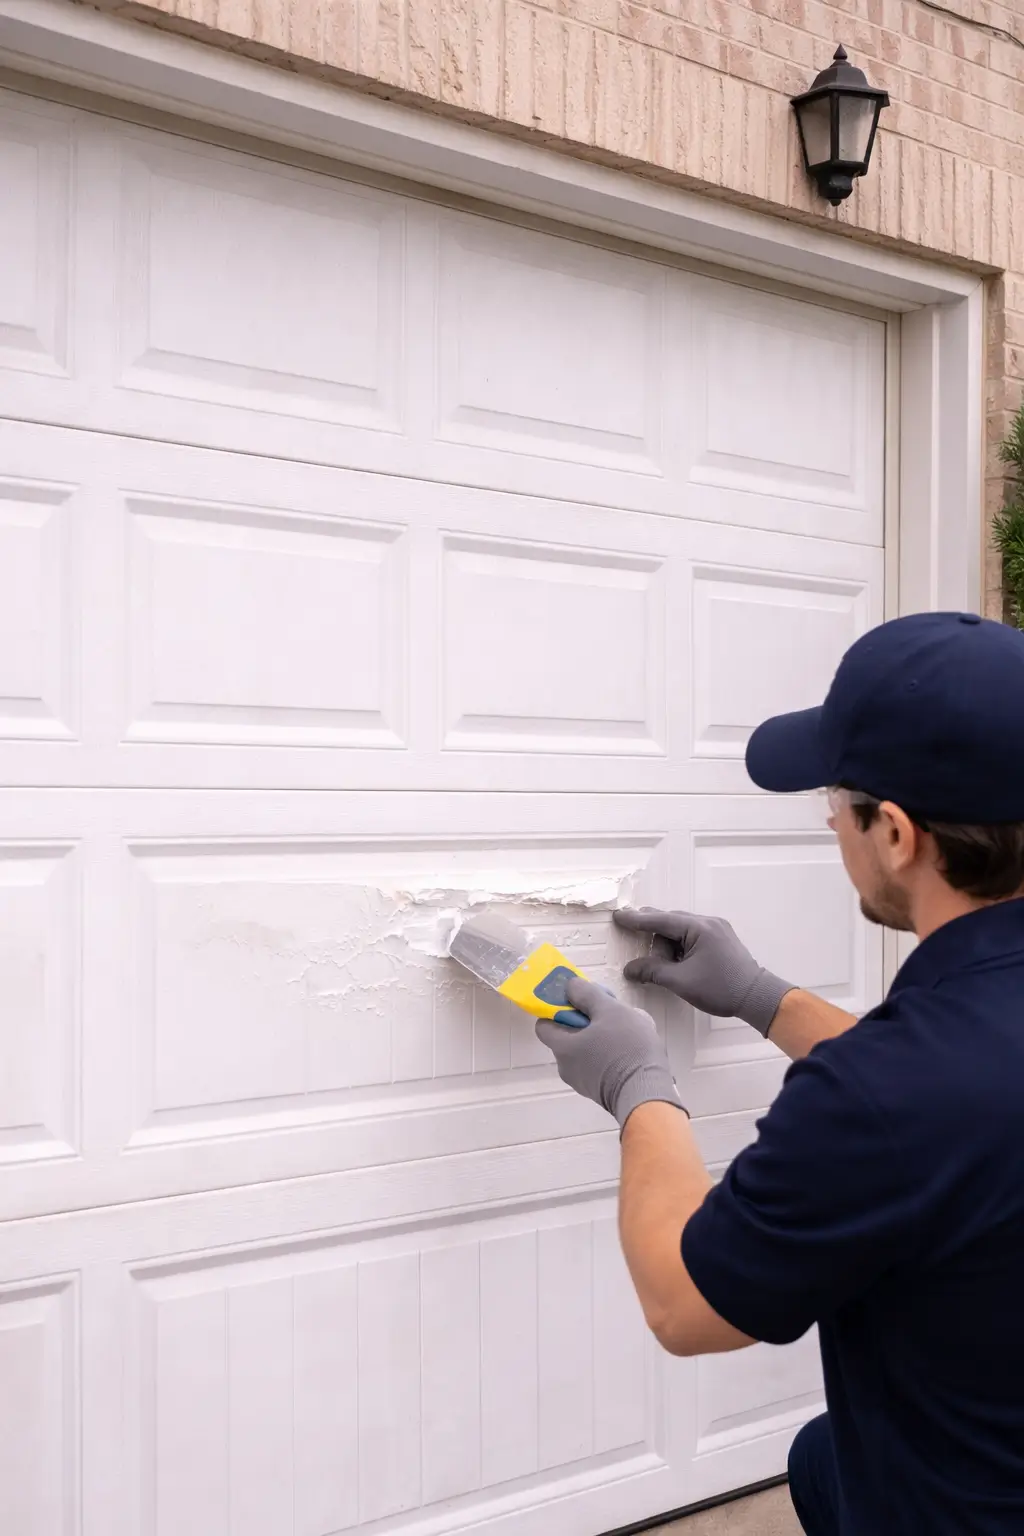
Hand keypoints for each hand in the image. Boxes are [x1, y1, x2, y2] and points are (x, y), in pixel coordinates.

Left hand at [536, 979, 684, 1130]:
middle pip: (569, 1037)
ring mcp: (583, 1083)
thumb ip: (587, 995)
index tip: (579, 1002)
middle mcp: (566, 1068)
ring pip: (587, 1051)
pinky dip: (610, 1056)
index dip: (559, 1010)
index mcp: (562, 1048)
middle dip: (588, 1021)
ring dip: (602, 1038)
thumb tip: (569, 986)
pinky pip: (599, 1066)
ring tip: (629, 1031)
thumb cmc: (627, 1049)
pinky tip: (633, 1051)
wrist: (648, 1094)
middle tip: (611, 1013)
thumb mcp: (610, 1010)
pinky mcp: (600, 1093)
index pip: (544, 1025)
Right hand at [613, 909, 793, 1037]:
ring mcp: (717, 929)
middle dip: (651, 930)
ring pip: (682, 929)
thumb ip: (653, 972)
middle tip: (631, 933)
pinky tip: (675, 959)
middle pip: (671, 921)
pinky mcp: (722, 938)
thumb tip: (630, 970)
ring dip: (667, 942)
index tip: (618, 916)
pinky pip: (693, 934)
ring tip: (660, 962)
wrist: (757, 997)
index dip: (636, 920)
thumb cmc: (720, 988)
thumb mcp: (681, 981)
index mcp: (698, 928)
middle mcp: (708, 922)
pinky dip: (680, 944)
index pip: (660, 920)